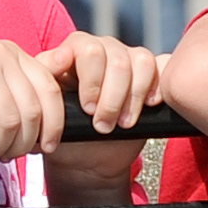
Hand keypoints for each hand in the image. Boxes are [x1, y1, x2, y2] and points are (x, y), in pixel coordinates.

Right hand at [0, 37, 65, 162]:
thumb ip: (14, 94)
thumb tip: (46, 123)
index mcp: (13, 54)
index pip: (51, 92)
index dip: (52, 126)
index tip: (42, 149)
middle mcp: (2, 53)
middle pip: (34, 113)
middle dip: (21, 144)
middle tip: (1, 156)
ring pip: (10, 122)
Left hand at [35, 34, 163, 202]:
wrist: (85, 158)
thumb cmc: (62, 130)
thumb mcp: (46, 106)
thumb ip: (47, 78)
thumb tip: (59, 58)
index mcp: (75, 50)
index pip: (88, 48)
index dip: (92, 80)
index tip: (88, 109)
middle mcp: (103, 49)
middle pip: (117, 58)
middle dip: (112, 97)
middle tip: (103, 124)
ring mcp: (128, 59)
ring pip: (141, 62)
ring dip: (133, 98)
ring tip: (123, 123)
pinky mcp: (150, 75)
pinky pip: (161, 68)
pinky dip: (157, 88)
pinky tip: (148, 106)